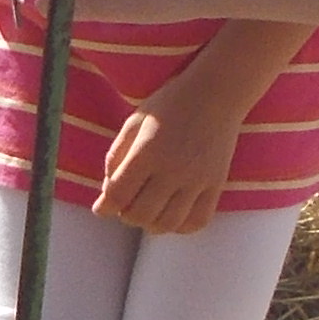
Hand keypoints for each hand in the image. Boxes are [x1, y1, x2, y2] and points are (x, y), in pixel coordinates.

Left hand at [92, 92, 231, 232]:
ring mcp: (197, 179)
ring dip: (150, 224)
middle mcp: (173, 169)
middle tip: (126, 204)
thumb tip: (106, 197)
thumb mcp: (134, 122)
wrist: (216, 93)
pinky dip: (180, 226)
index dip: (104, 207)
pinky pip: (197, 221)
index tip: (102, 207)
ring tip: (147, 209)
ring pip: (167, 224)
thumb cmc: (170, 104)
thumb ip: (116, 157)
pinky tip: (172, 213)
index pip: (118, 195)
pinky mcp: (216, 184)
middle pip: (139, 215)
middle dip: (125, 215)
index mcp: (148, 151)